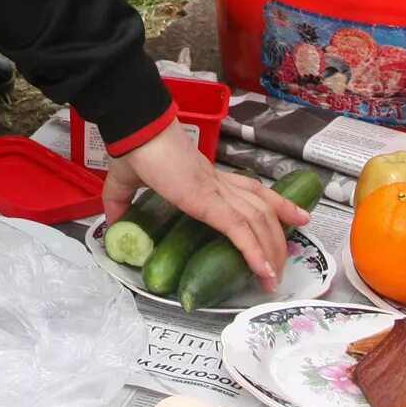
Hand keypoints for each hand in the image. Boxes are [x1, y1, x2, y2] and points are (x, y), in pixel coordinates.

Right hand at [104, 129, 308, 285]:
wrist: (136, 129)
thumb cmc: (134, 149)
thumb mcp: (124, 182)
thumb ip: (120, 203)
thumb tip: (112, 223)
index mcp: (205, 179)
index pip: (250, 192)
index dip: (274, 206)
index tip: (293, 220)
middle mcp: (218, 184)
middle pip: (262, 210)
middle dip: (276, 239)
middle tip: (282, 264)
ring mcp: (215, 191)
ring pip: (257, 221)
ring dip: (271, 250)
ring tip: (274, 277)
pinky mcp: (206, 200)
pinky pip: (237, 229)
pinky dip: (253, 251)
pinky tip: (262, 271)